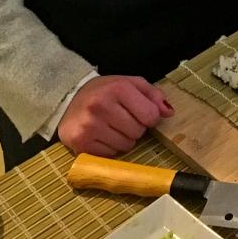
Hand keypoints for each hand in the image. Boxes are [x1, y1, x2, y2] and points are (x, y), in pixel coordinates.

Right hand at [58, 75, 173, 156]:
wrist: (68, 99)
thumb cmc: (104, 91)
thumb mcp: (128, 84)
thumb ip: (152, 94)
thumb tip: (169, 112)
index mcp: (117, 88)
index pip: (151, 115)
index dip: (149, 116)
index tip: (139, 112)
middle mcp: (102, 105)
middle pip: (138, 132)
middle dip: (134, 127)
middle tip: (121, 118)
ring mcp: (90, 126)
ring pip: (126, 146)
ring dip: (123, 139)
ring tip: (110, 126)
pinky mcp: (81, 143)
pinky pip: (110, 155)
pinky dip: (109, 148)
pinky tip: (101, 135)